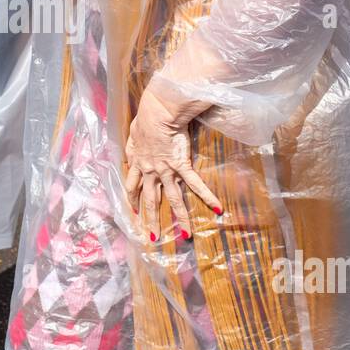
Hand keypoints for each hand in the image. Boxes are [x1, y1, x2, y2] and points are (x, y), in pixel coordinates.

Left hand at [124, 85, 221, 240]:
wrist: (158, 112)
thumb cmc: (146, 116)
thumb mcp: (134, 131)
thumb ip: (134, 141)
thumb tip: (135, 141)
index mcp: (138, 162)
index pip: (132, 185)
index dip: (133, 199)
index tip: (134, 211)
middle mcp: (150, 171)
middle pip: (150, 200)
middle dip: (151, 220)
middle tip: (153, 237)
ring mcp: (166, 170)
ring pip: (172, 199)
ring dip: (179, 217)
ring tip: (185, 234)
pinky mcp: (181, 165)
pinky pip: (195, 184)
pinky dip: (207, 196)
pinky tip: (217, 208)